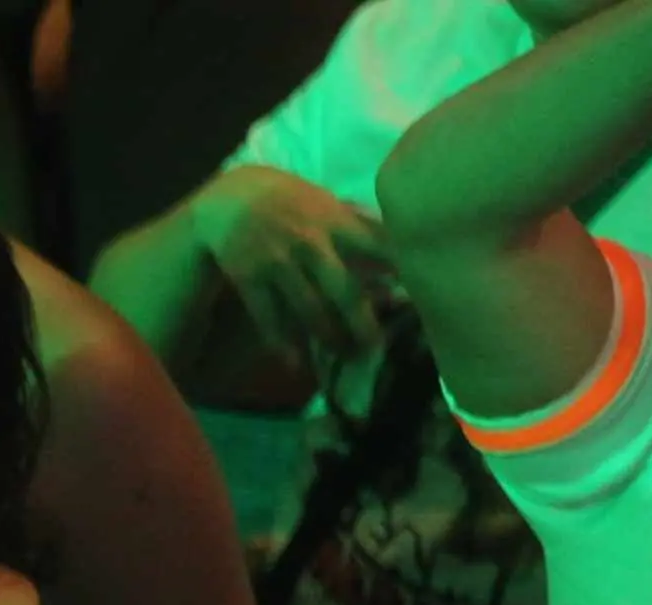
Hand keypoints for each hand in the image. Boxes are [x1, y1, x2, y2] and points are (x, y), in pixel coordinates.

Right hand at [197, 169, 398, 369]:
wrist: (231, 196)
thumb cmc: (288, 199)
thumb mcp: (325, 203)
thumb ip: (355, 227)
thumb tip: (393, 251)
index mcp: (335, 222)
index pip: (377, 247)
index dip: (400, 272)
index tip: (420, 296)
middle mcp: (310, 243)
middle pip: (344, 290)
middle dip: (361, 323)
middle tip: (375, 347)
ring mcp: (277, 263)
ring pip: (308, 309)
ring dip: (326, 336)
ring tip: (341, 354)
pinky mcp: (249, 278)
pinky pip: (268, 317)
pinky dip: (282, 343)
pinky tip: (295, 362)